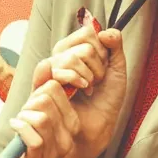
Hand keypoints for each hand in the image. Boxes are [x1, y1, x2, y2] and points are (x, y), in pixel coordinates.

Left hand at [9, 77, 81, 157]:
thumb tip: (47, 63)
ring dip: (24, 116)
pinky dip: (19, 127)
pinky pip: (32, 133)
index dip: (39, 90)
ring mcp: (56, 147)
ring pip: (41, 116)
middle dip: (30, 102)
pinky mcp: (40, 157)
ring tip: (21, 123)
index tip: (35, 104)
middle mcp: (69, 133)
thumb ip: (42, 88)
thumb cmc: (34, 140)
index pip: (55, 87)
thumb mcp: (39, 112)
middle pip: (47, 98)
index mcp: (72, 120)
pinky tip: (16, 128)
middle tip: (26, 114)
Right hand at [32, 23, 126, 154]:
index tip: (104, 67)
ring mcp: (50, 69)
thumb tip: (105, 31)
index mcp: (75, 49)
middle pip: (82, 46)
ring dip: (86, 76)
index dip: (101, 50)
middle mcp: (60, 56)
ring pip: (70, 57)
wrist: (96, 126)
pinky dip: (72, 78)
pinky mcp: (40, 83)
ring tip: (87, 89)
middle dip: (97, 67)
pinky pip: (52, 68)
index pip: (87, 33)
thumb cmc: (104, 101)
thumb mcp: (117, 71)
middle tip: (95, 82)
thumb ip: (115, 46)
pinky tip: (78, 89)